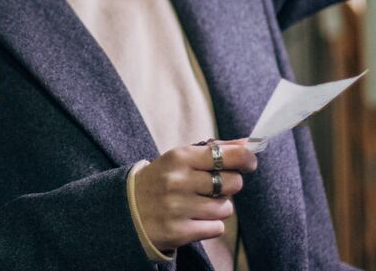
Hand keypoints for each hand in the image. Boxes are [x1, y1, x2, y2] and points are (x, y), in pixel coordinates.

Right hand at [133, 138, 257, 250]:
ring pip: (226, 208)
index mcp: (180, 157)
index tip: (249, 163)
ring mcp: (178, 207)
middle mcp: (179, 181)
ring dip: (218, 208)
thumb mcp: (181, 158)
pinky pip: (216, 228)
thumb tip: (249, 143)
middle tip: (214, 187)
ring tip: (199, 204)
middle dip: (229, 186)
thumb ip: (215, 149)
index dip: (246, 159)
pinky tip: (193, 219)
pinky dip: (210, 225)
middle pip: (233, 183)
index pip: (229, 155)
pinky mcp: (178, 232)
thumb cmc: (161, 179)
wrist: (127, 210)